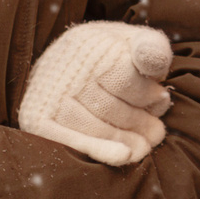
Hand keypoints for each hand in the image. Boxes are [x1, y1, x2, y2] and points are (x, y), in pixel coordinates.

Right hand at [16, 20, 173, 166]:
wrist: (63, 60)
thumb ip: (148, 47)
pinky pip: (69, 140)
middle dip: (140, 122)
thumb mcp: (131, 42)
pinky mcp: (36, 119)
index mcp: (88, 46)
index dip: (147, 95)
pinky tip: (124, 156)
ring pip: (94, 127)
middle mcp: (64, 70)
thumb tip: (149, 59)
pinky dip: (98, 150)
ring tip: (146, 146)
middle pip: (109, 107)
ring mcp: (47, 96)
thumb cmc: (109, 54)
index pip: (123, 79)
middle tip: (157, 133)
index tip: (162, 101)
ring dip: (125, 140)